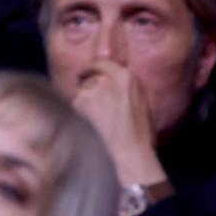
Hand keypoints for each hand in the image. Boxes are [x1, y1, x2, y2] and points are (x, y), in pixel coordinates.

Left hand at [72, 60, 166, 186]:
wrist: (130, 153)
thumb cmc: (140, 132)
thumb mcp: (140, 100)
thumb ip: (124, 85)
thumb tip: (111, 80)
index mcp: (125, 76)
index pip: (103, 63)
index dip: (96, 69)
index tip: (91, 74)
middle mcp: (106, 78)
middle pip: (89, 75)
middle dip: (89, 85)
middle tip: (95, 104)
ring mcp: (90, 89)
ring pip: (81, 89)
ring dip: (84, 99)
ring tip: (96, 118)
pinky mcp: (78, 102)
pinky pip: (75, 102)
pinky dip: (79, 110)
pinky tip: (90, 123)